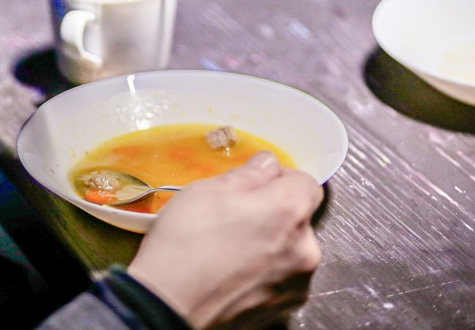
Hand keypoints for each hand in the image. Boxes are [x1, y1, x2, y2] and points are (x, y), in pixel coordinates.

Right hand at [127, 151, 323, 328]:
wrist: (168, 304)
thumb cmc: (186, 244)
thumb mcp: (208, 190)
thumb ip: (249, 174)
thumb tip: (267, 165)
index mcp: (289, 210)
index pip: (306, 183)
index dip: (280, 179)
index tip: (257, 183)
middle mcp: (304, 249)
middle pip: (298, 220)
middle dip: (272, 215)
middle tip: (235, 217)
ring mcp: (296, 284)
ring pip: (289, 252)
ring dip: (269, 246)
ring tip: (229, 249)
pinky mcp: (282, 310)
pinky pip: (279, 281)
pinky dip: (262, 275)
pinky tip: (231, 273)